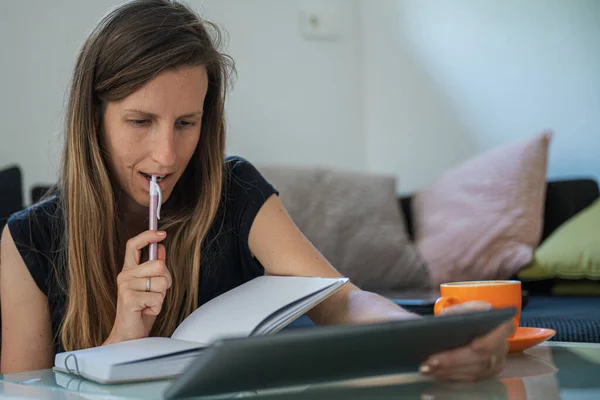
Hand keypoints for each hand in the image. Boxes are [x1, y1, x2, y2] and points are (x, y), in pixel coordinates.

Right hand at [104, 230, 171, 344]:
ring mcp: (126, 286)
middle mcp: (125, 275)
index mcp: (129, 270)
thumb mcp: (150, 286)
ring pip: (161, 282)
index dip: (147, 236)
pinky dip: (158, 306)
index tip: (161, 233)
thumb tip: (160, 248)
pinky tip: (146, 311)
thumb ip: (154, 267)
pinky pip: (158, 297)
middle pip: (159, 265)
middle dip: (166, 280)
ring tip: (150, 303)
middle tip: (156, 293)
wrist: (129, 334)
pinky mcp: (129, 299)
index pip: (134, 245)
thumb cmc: (140, 310)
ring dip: (161, 296)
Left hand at [419, 301, 514, 381]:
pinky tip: (435, 372)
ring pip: (474, 370)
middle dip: (454, 360)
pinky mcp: (487, 373)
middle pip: (481, 357)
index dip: (490, 341)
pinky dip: (451, 375)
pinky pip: (470, 378)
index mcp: (502, 325)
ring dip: (449, 370)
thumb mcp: (464, 308)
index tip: (474, 346)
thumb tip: (444, 320)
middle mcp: (502, 346)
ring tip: (428, 367)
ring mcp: (497, 363)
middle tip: (432, 360)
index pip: (503, 333)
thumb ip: (458, 311)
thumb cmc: (469, 316)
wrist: (474, 327)